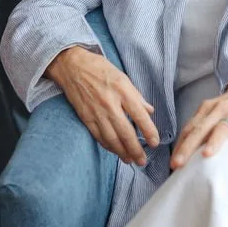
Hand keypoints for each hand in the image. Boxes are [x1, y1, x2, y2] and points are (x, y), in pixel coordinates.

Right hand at [47, 46, 159, 165]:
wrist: (72, 66)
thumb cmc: (100, 68)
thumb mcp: (123, 77)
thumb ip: (136, 96)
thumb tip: (149, 111)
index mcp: (122, 90)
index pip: (140, 115)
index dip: (149, 131)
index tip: (155, 142)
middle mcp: (110, 103)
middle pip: (125, 132)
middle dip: (135, 149)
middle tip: (143, 160)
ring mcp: (96, 111)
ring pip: (111, 138)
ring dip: (122, 152)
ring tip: (130, 160)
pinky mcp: (85, 117)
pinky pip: (98, 136)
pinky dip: (107, 146)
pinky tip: (114, 151)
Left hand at [170, 86, 227, 170]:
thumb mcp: (213, 114)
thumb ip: (201, 129)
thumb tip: (185, 153)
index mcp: (205, 109)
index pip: (189, 129)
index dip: (180, 146)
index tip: (173, 163)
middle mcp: (218, 109)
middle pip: (200, 129)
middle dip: (188, 147)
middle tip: (179, 164)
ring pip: (222, 127)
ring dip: (214, 141)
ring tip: (206, 155)